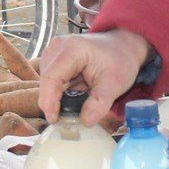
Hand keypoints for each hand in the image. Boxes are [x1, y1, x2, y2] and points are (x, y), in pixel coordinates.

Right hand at [36, 29, 151, 126]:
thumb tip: (86, 121)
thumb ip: (100, 103)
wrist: (121, 47)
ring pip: (47, 84)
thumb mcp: (115, 83)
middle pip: (46, 82)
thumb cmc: (119, 60)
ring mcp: (53, 53)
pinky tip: (79, 91)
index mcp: (72, 49)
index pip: (52, 78)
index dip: (49, 101)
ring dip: (60, 98)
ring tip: (83, 96)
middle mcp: (57, 47)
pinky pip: (51, 83)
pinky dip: (62, 93)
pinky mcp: (53, 60)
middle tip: (74, 117)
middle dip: (56, 103)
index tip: (55, 120)